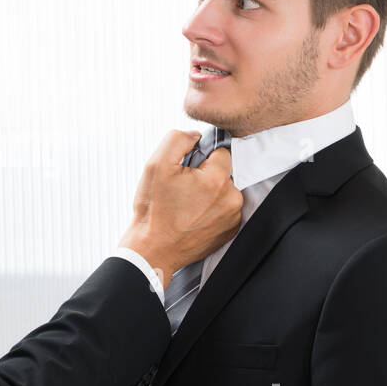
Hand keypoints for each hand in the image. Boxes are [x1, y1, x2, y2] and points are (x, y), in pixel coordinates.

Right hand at [119, 130, 243, 284]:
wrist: (153, 250)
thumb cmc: (153, 211)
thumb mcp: (156, 164)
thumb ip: (178, 139)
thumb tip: (195, 136)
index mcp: (217, 180)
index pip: (221, 152)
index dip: (201, 158)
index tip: (187, 171)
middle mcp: (231, 199)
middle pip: (225, 172)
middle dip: (206, 176)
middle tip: (184, 190)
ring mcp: (233, 217)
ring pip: (226, 191)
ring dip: (210, 193)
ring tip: (187, 205)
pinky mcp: (230, 231)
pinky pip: (226, 210)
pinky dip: (213, 210)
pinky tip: (194, 216)